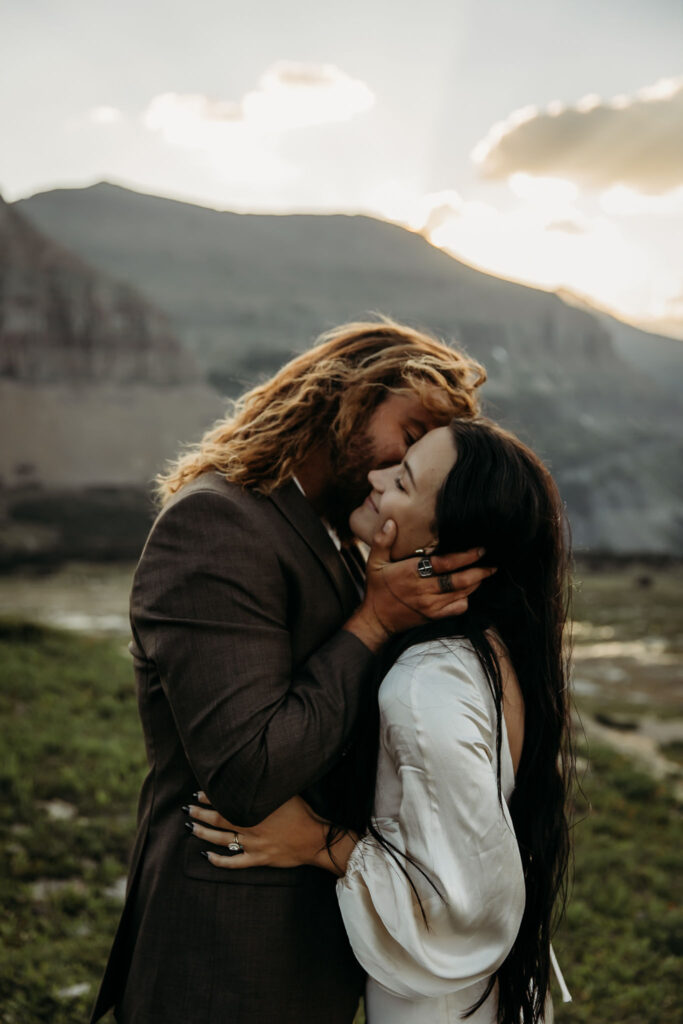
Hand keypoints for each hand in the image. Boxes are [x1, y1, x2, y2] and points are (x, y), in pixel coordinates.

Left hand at [185, 794, 355, 875]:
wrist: (316, 838)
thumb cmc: (302, 812)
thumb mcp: (285, 792)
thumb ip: (267, 787)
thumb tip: (254, 774)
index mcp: (256, 809)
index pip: (226, 801)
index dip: (210, 797)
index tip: (198, 792)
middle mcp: (251, 827)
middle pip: (219, 820)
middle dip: (201, 813)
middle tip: (188, 808)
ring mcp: (254, 845)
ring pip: (222, 840)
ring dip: (204, 833)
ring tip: (190, 827)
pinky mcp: (259, 859)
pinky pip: (234, 862)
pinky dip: (219, 860)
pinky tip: (207, 856)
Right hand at [345, 520, 495, 650]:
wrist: (377, 620)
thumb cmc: (377, 589)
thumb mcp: (374, 562)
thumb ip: (382, 541)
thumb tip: (391, 522)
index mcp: (411, 572)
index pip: (444, 563)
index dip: (465, 556)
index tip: (479, 549)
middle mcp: (424, 589)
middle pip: (459, 580)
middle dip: (479, 571)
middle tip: (492, 563)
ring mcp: (431, 605)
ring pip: (462, 593)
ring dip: (476, 583)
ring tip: (485, 572)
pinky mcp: (434, 616)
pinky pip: (458, 608)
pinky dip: (467, 599)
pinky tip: (468, 590)